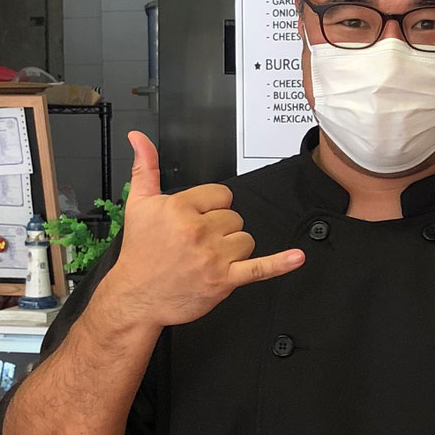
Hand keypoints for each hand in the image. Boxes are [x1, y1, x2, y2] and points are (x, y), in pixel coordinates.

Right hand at [103, 132, 303, 327]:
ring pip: (245, 240)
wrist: (137, 297)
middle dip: (220, 230)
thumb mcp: (138, 205)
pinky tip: (296, 257)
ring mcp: (212, 256)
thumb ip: (145, 167)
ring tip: (207, 259)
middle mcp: (197, 230)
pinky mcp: (223, 280)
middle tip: (196, 244)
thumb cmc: (140, 254)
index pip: (221, 195)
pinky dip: (279, 263)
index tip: (196, 221)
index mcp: (180, 208)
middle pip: (234, 217)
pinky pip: (259, 268)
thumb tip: (139, 137)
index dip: (211, 208)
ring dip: (232, 250)